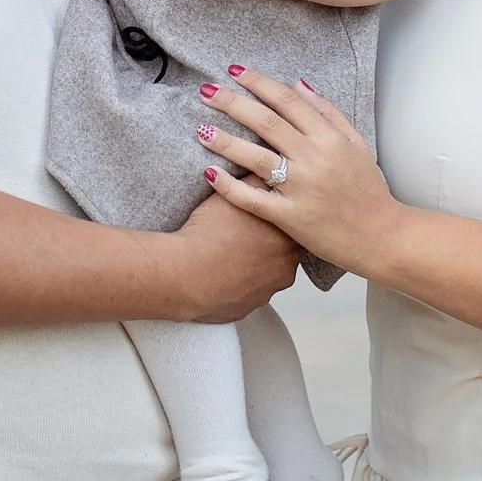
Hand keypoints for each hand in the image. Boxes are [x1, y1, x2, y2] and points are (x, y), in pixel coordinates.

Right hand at [170, 188, 300, 321]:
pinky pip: (250, 294)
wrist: (185, 272)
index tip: (268, 218)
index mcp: (285, 236)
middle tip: (248, 237)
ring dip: (257, 267)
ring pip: (270, 276)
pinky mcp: (249, 308)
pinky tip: (224, 274)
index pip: (296, 226)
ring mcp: (268, 291)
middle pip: (286, 253)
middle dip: (272, 246)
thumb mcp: (235, 195)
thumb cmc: (207, 232)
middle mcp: (284, 266)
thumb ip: (257, 182)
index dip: (281, 221)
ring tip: (232, 256)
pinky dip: (241, 285)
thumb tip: (267, 172)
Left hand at [196, 66, 404, 271]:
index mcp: (330, 138)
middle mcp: (314, 158)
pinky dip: (230, 187)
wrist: (382, 236)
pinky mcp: (290, 218)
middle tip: (206, 91)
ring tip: (200, 128)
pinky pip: (254, 200)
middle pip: (266, 122)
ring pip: (256, 158)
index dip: (258, 82)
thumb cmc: (368, 190)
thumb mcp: (356, 144)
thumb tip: (298, 84)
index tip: (234, 71)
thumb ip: (328, 113)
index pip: (287, 100)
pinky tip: (209, 173)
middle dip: (233, 103)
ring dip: (225, 141)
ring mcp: (301, 189)